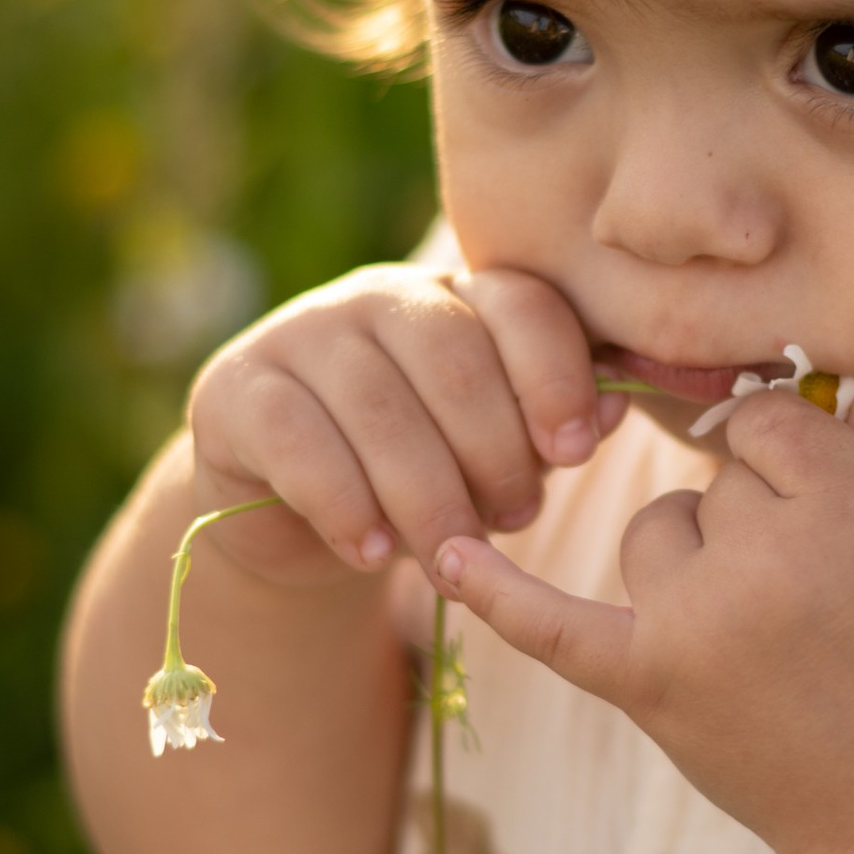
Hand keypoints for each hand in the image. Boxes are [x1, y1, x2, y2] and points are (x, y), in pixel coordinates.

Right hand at [182, 263, 615, 592]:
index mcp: (458, 295)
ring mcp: (301, 335)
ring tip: (453, 557)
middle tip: (516, 520)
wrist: (293, 517)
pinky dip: (345, 505)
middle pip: (451, 355)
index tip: (575, 453)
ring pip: (378, 405)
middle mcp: (380, 296)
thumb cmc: (420, 477)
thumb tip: (616, 412)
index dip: (555, 374)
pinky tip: (373, 555)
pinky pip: (299, 441)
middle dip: (494, 449)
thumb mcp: (493, 452)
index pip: (519, 302)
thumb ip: (550, 426)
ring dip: (426, 493)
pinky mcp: (236, 391)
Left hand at [433, 384, 853, 853]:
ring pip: (653, 533)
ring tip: (762, 631)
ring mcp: (697, 623)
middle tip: (815, 600)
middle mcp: (762, 556)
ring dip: (691, 561)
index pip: (768, 424)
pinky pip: (555, 626)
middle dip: (758, 520)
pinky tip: (445, 557)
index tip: (820, 509)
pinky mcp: (650, 685)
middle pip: (716, 478)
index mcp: (844, 506)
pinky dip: (497, 594)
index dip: (793, 463)